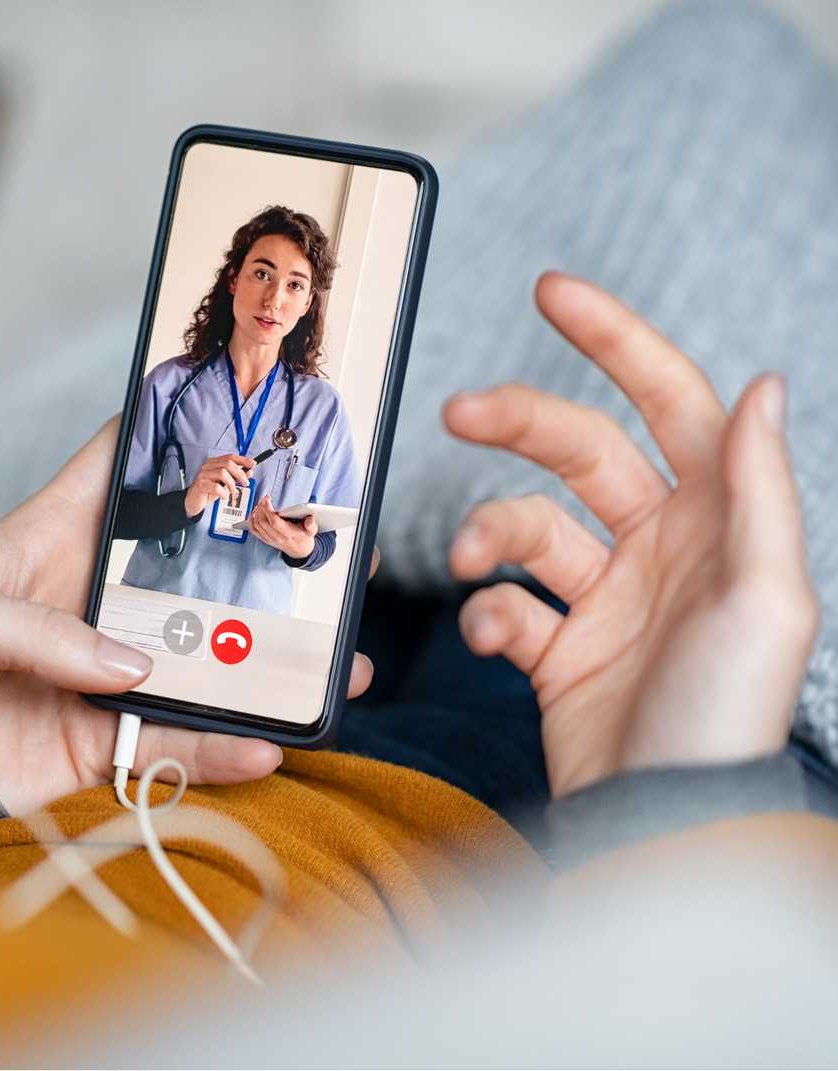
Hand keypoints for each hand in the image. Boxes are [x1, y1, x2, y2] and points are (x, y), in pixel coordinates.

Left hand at [0, 422, 376, 814]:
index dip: (169, 436)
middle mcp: (94, 599)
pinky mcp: (110, 738)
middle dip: (255, 554)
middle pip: (188, 565)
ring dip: (266, 662)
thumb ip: (36, 628)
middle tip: (322, 546)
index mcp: (50, 542)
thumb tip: (130, 664)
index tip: (238, 417)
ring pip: (206, 658)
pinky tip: (268, 744)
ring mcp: (110, 670)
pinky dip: (224, 748)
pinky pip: (180, 741)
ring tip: (332, 662)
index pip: (115, 469)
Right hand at [185, 453, 253, 517]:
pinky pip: (216, 487)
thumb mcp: (225, 484)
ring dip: (232, 484)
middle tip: (245, 483)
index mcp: (213, 463)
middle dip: (240, 473)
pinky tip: (224, 496)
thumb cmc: (208, 492)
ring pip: (223, 473)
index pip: (230, 457)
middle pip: (228, 463)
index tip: (252, 464)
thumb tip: (249, 471)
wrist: (193, 502)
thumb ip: (236, 477)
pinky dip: (223, 493)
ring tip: (232, 492)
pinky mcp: (201, 485)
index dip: (243, 460)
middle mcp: (207, 466)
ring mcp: (203, 475)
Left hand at [248, 495, 317, 559]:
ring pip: (257, 525)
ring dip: (256, 512)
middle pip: (263, 521)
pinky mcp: (265, 539)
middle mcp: (277, 537)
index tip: (267, 499)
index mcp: (288, 534)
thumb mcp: (312, 531)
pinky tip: (254, 513)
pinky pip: (254, 530)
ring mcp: (270, 539)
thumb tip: (310, 519)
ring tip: (261, 504)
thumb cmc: (304, 538)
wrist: (300, 551)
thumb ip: (311, 525)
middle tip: (264, 499)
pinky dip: (251, 520)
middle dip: (261, 507)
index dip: (268, 509)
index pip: (274, 521)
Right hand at [445, 272, 817, 796]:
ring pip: (527, 527)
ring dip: (491, 535)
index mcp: (714, 518)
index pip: (668, 401)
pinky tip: (496, 642)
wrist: (661, 818)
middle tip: (458, 412)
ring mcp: (605, 598)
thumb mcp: (764, 595)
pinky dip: (486, 615)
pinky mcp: (557, 649)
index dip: (616, 340)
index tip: (554, 292)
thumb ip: (756, 488)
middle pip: (578, 450)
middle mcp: (659, 547)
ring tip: (478, 563)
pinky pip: (505, 606)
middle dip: (518, 420)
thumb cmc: (725, 713)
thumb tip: (766, 385)